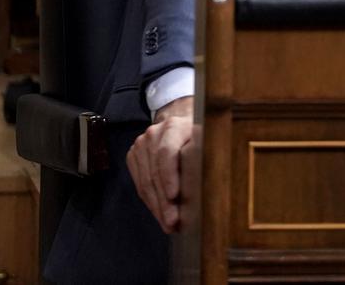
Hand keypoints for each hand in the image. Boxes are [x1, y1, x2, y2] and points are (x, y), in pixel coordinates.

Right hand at [127, 95, 193, 233]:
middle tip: (173, 222)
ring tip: (168, 224)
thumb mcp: (206, 138)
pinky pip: (140, 184)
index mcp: (173, 126)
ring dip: (157, 207)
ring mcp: (140, 145)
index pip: (166, 153)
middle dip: (164, 202)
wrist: (178, 121)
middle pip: (155, 173)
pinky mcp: (134, 156)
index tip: (174, 196)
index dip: (169, 176)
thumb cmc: (198, 134)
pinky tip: (160, 213)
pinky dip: (151, 202)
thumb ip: (205, 153)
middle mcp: (153, 134)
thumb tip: (210, 182)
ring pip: (145, 182)